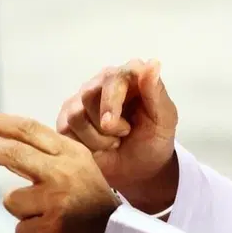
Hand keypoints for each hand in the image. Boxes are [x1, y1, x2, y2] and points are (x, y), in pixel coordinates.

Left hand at [0, 110, 121, 232]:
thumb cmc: (90, 207)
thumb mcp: (76, 171)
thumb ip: (42, 158)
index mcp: (71, 152)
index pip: (28, 129)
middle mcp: (64, 170)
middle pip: (11, 153)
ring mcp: (58, 198)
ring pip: (13, 201)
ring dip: (25, 214)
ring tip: (51, 220)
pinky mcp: (52, 227)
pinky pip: (21, 230)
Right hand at [57, 59, 179, 213]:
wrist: (139, 169)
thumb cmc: (154, 140)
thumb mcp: (165, 119)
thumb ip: (157, 92)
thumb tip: (152, 63)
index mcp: (128, 75)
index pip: (114, 76)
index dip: (112, 101)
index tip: (116, 125)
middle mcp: (102, 81)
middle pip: (90, 95)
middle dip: (108, 125)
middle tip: (124, 134)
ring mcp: (81, 99)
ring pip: (77, 114)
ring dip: (98, 137)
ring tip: (114, 141)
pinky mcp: (67, 118)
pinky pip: (67, 128)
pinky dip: (86, 144)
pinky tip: (99, 146)